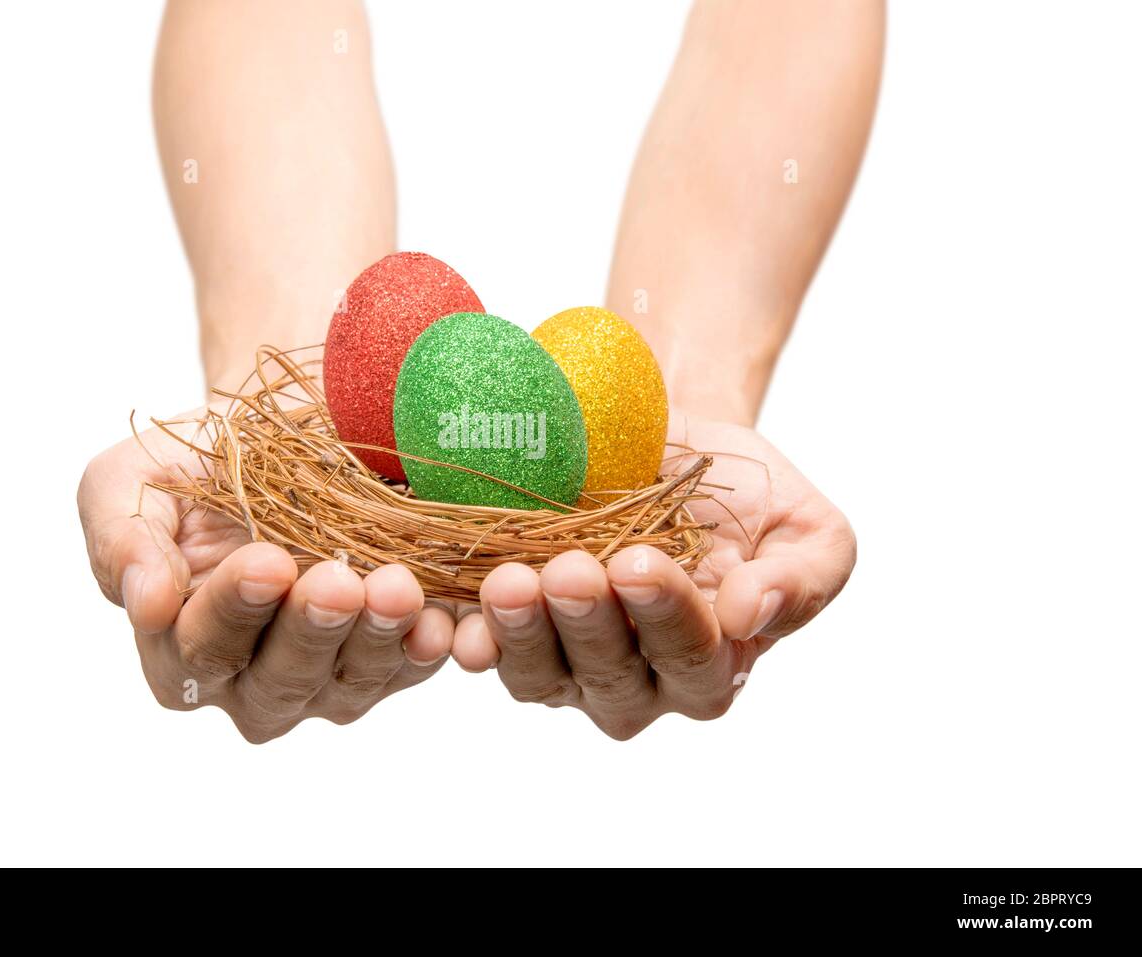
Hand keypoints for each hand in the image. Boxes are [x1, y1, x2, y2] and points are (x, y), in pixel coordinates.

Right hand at [77, 411, 454, 741]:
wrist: (275, 440)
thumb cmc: (192, 466)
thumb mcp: (127, 482)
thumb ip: (121, 542)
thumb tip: (141, 605)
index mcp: (178, 649)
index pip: (200, 647)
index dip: (231, 609)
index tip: (264, 561)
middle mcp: (251, 683)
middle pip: (281, 678)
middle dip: (310, 628)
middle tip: (336, 579)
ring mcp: (324, 682)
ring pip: (350, 681)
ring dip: (375, 638)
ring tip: (394, 587)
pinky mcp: (387, 663)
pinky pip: (409, 668)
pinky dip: (425, 648)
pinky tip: (441, 621)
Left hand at [448, 418, 855, 738]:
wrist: (672, 447)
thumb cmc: (746, 495)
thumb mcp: (808, 530)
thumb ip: (802, 580)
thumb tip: (751, 615)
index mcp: (712, 667)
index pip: (691, 658)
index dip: (666, 617)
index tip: (639, 562)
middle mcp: (636, 682)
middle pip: (608, 676)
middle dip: (586, 624)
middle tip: (567, 571)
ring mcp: (566, 663)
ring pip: (538, 673)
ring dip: (519, 632)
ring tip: (507, 582)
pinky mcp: (510, 632)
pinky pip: (483, 647)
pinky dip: (463, 633)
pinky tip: (450, 614)